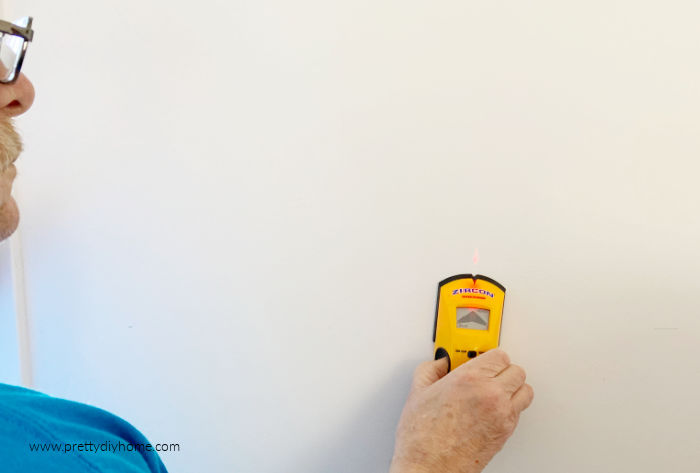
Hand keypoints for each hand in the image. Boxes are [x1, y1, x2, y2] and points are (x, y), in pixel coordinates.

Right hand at [389, 349, 533, 472]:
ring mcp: (501, 414)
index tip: (480, 358)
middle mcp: (490, 394)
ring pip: (525, 390)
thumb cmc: (422, 438)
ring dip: (513, 387)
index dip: (489, 356)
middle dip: (502, 370)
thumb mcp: (418, 392)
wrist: (428, 468)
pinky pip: (520, 411)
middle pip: (516, 370)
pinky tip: (496, 406)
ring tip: (498, 388)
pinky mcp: (506, 432)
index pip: (499, 354)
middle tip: (488, 373)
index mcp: (469, 379)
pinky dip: (512, 406)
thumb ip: (431, 369)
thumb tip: (439, 363)